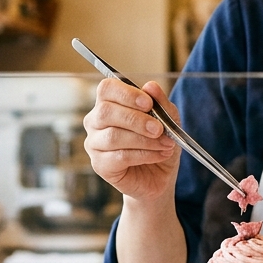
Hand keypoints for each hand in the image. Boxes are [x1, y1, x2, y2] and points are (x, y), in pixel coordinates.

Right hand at [83, 79, 178, 201]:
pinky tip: (159, 155)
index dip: (126, 93)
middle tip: (159, 129)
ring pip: (113, 136)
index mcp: (109, 103)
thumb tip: (150, 86)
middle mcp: (95, 121)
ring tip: (165, 144)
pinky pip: (119, 156)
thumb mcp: (168, 120)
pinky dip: (144, 155)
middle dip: (137, 120)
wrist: (159, 176)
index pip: (107, 88)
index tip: (148, 103)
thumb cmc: (159, 143)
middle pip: (106, 112)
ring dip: (144, 140)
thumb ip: (161, 103)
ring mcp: (94, 144)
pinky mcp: (99, 165)